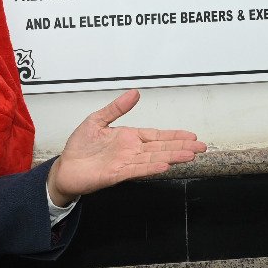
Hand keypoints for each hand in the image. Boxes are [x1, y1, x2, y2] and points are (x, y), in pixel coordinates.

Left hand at [46, 90, 205, 205]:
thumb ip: (116, 108)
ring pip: (154, 158)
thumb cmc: (80, 147)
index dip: (175, 135)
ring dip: (173, 157)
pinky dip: (151, 167)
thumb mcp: (97, 120)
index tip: (192, 136)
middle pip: (161, 148)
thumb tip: (134, 93)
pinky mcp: (117, 174)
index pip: (157, 136)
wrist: (65, 168)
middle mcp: (131, 151)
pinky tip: (165, 165)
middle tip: (202, 147)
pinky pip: (137, 170)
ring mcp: (126, 163)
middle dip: (182, 147)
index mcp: (128, 138)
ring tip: (190, 155)